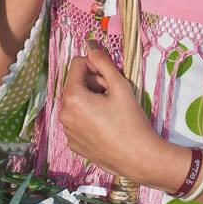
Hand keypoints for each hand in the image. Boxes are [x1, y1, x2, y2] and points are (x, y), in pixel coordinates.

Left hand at [60, 42, 180, 183]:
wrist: (138, 158)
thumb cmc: (130, 121)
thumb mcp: (120, 86)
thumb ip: (103, 62)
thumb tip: (90, 44)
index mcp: (73, 97)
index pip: (77, 64)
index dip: (95, 67)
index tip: (110, 80)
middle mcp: (64, 114)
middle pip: (75, 83)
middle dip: (93, 84)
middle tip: (113, 96)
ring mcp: (67, 131)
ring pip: (76, 102)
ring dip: (91, 100)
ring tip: (111, 112)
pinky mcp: (73, 143)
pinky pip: (77, 120)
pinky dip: (89, 118)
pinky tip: (106, 126)